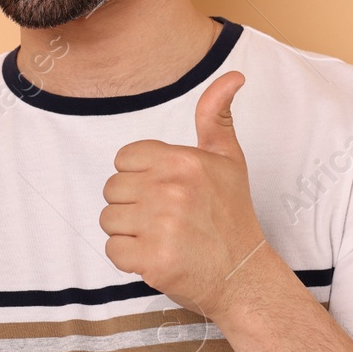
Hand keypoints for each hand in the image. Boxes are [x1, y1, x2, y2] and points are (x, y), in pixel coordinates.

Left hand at [100, 71, 266, 319]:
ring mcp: (160, 225)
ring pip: (108, 219)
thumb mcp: (229, 159)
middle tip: (164, 219)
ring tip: (161, 237)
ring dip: (128, 232)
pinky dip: (129, 258)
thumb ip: (217, 116)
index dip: (139, 178)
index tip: (164, 192)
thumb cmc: (232, 216)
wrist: (244, 275)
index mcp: (183, 160)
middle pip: (112, 189)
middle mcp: (171, 189)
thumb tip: (233, 76)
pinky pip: (113, 250)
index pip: (124, 159)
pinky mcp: (152, 259)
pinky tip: (156, 256)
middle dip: (132, 206)